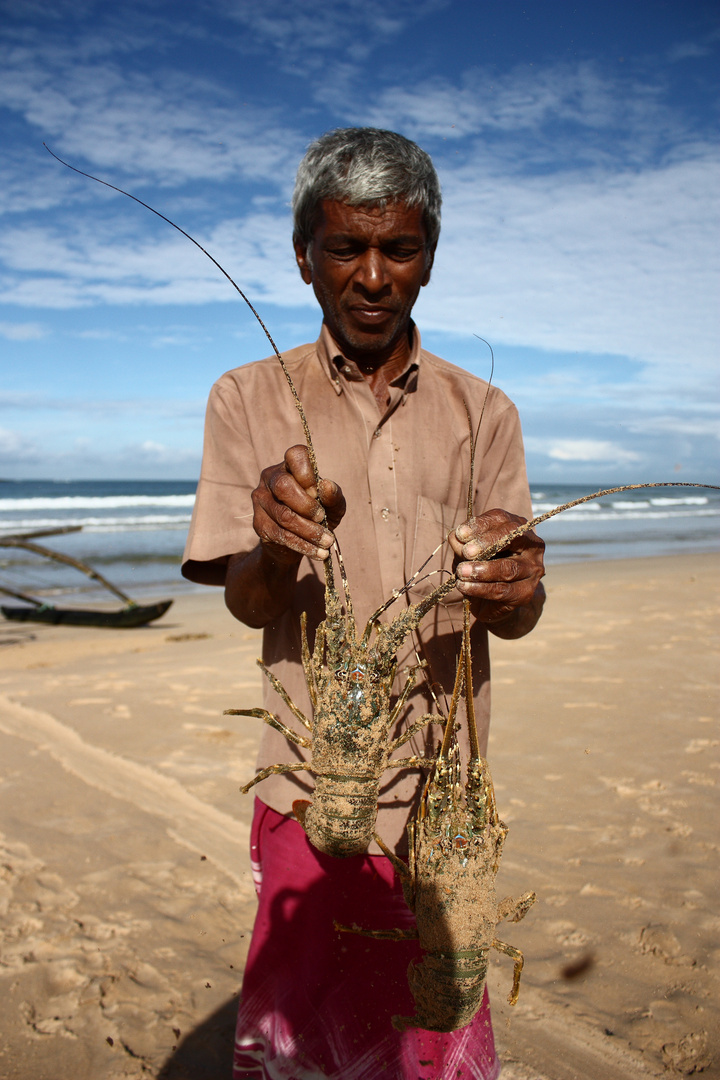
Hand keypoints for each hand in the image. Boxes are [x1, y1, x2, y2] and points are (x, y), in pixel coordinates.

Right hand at [252, 445, 346, 564]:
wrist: (299, 542)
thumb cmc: (318, 515)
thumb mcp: (332, 506)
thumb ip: (334, 496)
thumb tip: (326, 486)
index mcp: (290, 466)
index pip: (295, 455)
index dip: (308, 473)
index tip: (319, 491)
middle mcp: (270, 478)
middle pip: (283, 486)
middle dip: (307, 505)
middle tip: (322, 518)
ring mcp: (261, 500)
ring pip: (284, 515)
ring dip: (310, 531)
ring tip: (327, 542)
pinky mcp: (259, 524)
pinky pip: (281, 535)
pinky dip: (304, 545)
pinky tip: (318, 552)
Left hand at [448, 508, 544, 628]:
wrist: (490, 597)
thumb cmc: (480, 564)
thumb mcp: (468, 549)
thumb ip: (462, 543)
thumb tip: (456, 538)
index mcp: (516, 525)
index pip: (501, 519)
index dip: (480, 525)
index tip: (461, 534)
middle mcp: (530, 544)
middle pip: (511, 537)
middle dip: (486, 544)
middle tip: (466, 552)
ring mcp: (532, 569)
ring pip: (508, 568)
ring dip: (482, 571)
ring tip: (462, 572)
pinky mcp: (527, 592)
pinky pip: (503, 590)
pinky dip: (481, 589)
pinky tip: (465, 587)